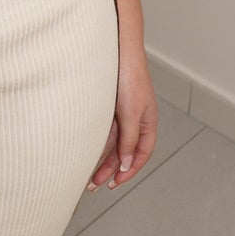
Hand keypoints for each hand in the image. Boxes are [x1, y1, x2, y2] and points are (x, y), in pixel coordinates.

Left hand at [87, 46, 157, 192]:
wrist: (117, 49)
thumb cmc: (129, 78)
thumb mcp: (131, 114)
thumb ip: (130, 139)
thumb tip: (126, 165)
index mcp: (148, 121)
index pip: (142, 153)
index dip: (130, 170)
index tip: (114, 184)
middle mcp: (136, 119)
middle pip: (125, 151)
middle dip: (111, 170)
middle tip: (95, 185)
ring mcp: (123, 112)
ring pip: (113, 143)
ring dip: (102, 160)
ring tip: (88, 176)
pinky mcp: (110, 106)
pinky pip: (105, 131)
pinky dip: (97, 144)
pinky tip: (86, 153)